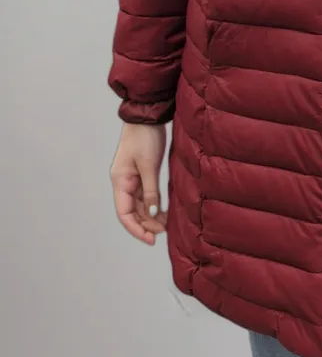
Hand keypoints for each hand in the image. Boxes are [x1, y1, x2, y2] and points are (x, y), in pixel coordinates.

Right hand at [110, 123, 167, 244]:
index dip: (136, 229)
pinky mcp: (142, 172)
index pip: (124, 214)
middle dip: (146, 224)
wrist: (148, 116)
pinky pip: (146, 194)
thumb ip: (150, 190)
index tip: (151, 239)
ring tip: (166, 224)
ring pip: (140, 204)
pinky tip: (163, 210)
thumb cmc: (145, 137)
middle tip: (163, 231)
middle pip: (132, 211)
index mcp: (120, 181)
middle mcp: (124, 182)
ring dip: (151, 215)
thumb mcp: (149, 165)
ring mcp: (133, 178)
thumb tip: (152, 213)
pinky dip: (153, 204)